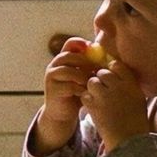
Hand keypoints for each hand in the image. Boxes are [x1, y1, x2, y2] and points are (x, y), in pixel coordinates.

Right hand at [31, 37, 93, 153]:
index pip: (71, 43)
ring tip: (90, 84)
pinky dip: (80, 89)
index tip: (94, 52)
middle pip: (69, 56)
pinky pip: (69, 86)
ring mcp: (51, 77)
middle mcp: (54, 65)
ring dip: (83, 77)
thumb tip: (106, 56)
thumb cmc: (76, 92)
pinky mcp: (52, 90)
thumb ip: (89, 66)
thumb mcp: (83, 77)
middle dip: (85, 63)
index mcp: (62, 59)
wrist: (63, 112)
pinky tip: (86, 94)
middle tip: (96, 72)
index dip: (82, 44)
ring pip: (68, 71)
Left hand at [82, 63, 150, 151]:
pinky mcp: (94, 106)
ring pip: (92, 82)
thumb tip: (115, 73)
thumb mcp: (138, 99)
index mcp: (132, 84)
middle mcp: (119, 87)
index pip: (117, 65)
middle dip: (100, 80)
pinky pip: (85, 95)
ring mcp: (105, 96)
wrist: (129, 141)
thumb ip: (127, 85)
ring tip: (98, 100)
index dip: (111, 70)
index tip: (111, 79)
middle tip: (103, 92)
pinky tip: (93, 107)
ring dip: (92, 89)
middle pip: (102, 73)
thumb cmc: (135, 122)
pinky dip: (87, 100)